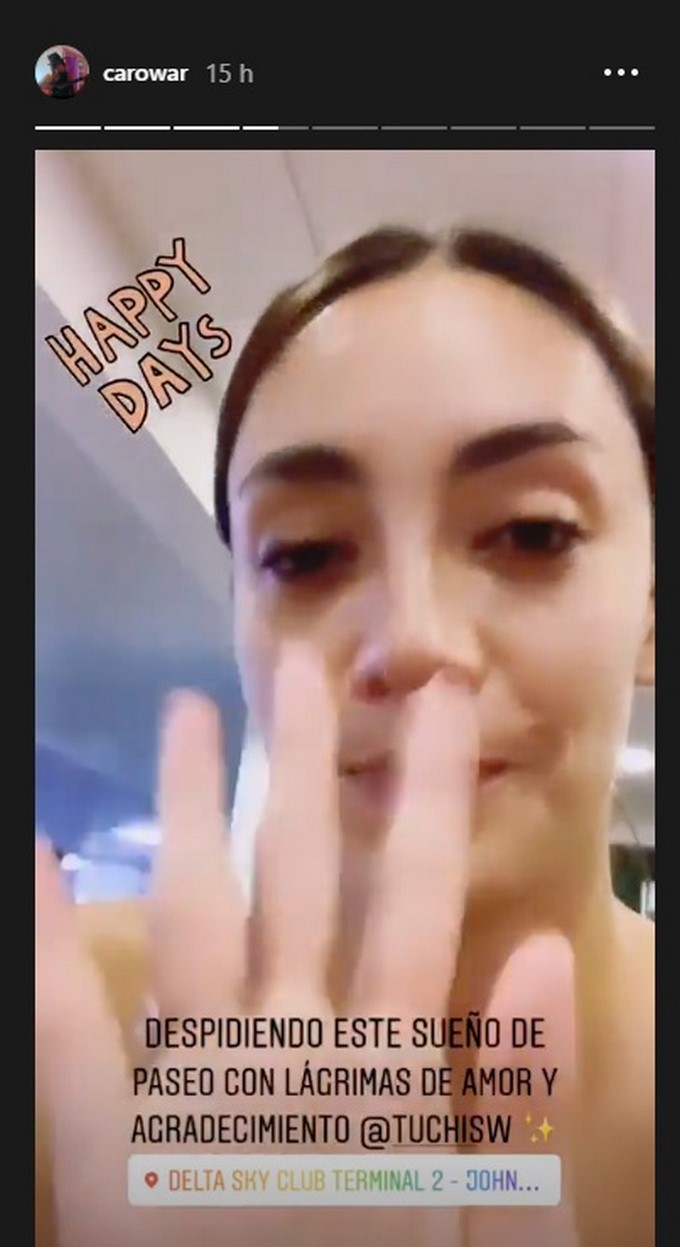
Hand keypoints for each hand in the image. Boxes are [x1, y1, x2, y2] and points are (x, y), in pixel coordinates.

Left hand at [36, 648, 477, 1246]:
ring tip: (189, 715)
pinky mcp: (115, 1150)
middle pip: (300, 885)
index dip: (427, 799)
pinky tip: (41, 850)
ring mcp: (194, 1097)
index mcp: (384, 1084)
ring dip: (196, 811)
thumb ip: (515, 1102)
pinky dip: (51, 939)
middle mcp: (285, 1063)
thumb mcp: (486, 1232)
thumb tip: (544, 953)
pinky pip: (73, 1031)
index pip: (414, 907)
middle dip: (304, 772)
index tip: (440, 709)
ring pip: (197, 920)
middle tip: (300, 668)